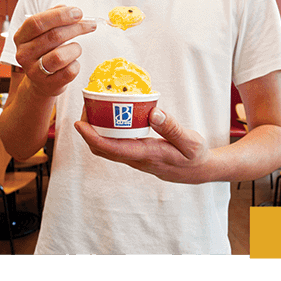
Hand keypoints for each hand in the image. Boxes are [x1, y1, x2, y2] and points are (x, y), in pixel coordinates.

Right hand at [10, 5, 96, 98]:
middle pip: (53, 37)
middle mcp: (23, 54)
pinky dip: (76, 64)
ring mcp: (34, 71)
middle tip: (90, 24)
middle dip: (76, 28)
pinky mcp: (48, 85)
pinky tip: (73, 62)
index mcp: (20, 37)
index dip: (59, 16)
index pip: (36, 23)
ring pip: (61, 56)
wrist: (41, 82)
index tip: (78, 12)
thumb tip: (67, 8)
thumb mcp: (43, 33)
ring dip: (75, 48)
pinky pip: (69, 72)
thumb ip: (52, 18)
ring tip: (76, 48)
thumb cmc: (45, 52)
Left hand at [75, 107, 212, 183]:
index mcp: (147, 155)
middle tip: (85, 109)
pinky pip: (114, 146)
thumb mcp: (190, 141)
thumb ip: (172, 128)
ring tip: (93, 111)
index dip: (92, 137)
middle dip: (88, 132)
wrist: (200, 171)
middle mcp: (136, 159)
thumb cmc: (195, 156)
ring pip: (106, 148)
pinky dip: (106, 134)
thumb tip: (152, 113)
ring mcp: (134, 159)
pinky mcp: (136, 156)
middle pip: (102, 149)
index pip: (112, 148)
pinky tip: (109, 119)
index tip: (79, 123)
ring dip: (95, 132)